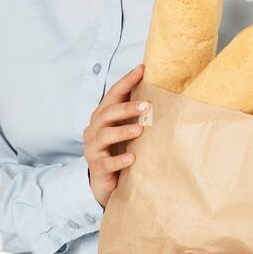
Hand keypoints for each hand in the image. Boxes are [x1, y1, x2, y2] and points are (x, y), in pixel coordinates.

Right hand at [83, 63, 148, 209]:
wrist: (106, 183)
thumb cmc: (118, 150)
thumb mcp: (125, 129)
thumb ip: (135, 113)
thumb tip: (158, 89)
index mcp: (102, 117)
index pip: (113, 95)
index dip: (126, 81)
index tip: (142, 70)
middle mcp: (94, 130)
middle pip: (107, 113)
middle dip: (126, 107)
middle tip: (147, 105)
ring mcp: (94, 149)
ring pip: (105, 135)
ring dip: (123, 131)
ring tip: (140, 130)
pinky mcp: (98, 168)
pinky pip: (107, 163)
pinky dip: (120, 160)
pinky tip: (132, 158)